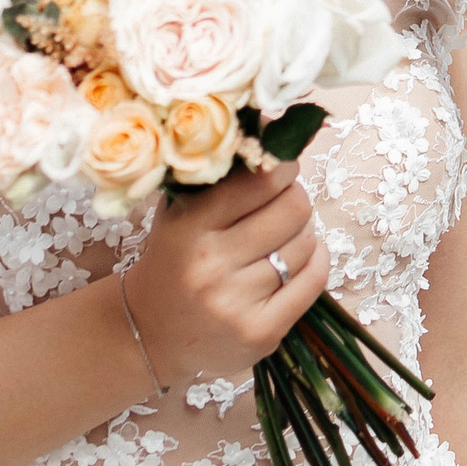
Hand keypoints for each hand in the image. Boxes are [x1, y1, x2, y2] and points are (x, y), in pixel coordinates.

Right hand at [120, 161, 329, 386]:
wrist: (150, 335)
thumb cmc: (173, 262)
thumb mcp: (179, 214)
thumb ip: (217, 177)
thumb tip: (268, 130)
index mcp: (188, 226)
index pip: (261, 180)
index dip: (282, 165)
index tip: (281, 165)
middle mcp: (211, 265)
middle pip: (293, 209)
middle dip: (295, 197)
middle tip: (284, 200)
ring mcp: (236, 303)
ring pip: (305, 244)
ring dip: (303, 232)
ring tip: (283, 234)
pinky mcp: (261, 333)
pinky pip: (313, 281)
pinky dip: (316, 261)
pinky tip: (300, 257)